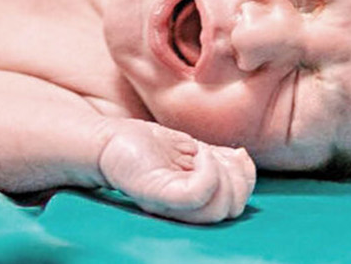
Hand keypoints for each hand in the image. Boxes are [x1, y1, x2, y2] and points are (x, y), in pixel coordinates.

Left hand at [97, 120, 254, 223]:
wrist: (105, 141)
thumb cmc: (144, 145)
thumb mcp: (190, 150)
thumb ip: (216, 159)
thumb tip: (243, 159)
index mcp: (194, 200)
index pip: (237, 203)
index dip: (246, 178)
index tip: (235, 154)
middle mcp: (184, 209)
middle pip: (232, 208)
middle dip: (236, 176)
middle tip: (216, 154)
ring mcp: (171, 204)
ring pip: (220, 205)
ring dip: (223, 171)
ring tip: (202, 153)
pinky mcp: (159, 194)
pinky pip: (200, 192)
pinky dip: (209, 169)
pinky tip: (197, 151)